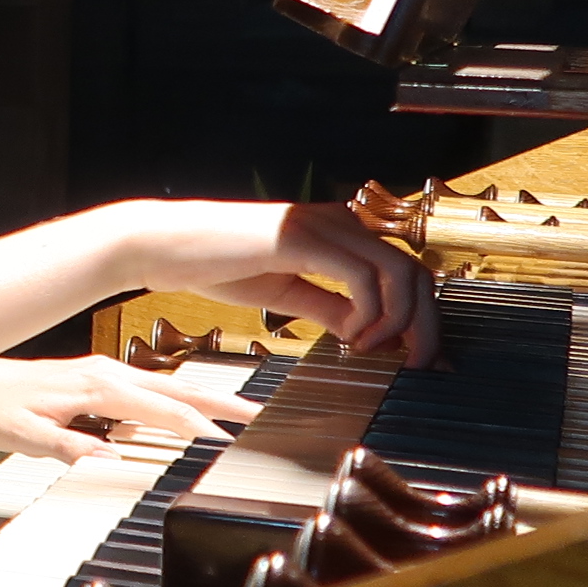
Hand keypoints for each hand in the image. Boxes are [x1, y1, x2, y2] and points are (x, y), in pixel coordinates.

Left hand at [0, 355, 263, 464]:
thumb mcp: (24, 436)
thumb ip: (69, 447)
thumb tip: (111, 458)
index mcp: (95, 387)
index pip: (160, 408)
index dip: (196, 426)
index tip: (229, 440)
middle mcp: (104, 373)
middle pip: (174, 389)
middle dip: (218, 403)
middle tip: (257, 416)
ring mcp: (102, 372)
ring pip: (164, 385)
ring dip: (202, 396)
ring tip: (237, 411)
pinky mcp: (96, 376)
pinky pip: (146, 386)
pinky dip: (175, 395)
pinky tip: (187, 407)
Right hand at [94, 200, 434, 364]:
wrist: (161, 246)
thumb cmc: (215, 264)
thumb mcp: (286, 293)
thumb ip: (330, 308)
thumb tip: (367, 334)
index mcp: (337, 230)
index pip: (404, 270)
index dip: (422, 317)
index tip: (416, 358)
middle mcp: (339, 220)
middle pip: (416, 271)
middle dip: (426, 326)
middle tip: (415, 366)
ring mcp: (322, 225)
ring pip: (401, 272)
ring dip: (401, 322)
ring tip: (373, 351)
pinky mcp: (301, 238)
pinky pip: (363, 278)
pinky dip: (369, 315)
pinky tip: (349, 337)